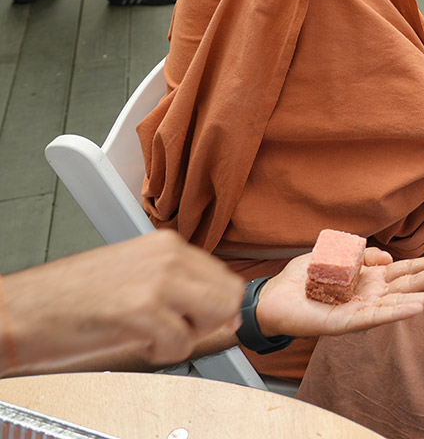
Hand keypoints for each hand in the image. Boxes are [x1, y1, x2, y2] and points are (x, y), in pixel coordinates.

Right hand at [1, 231, 243, 374]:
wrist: (21, 311)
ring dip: (186, 337)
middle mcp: (168, 255)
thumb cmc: (70, 298)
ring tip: (150, 334)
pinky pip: (182, 342)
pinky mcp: (142, 309)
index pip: (225, 278)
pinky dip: (162, 353)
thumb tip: (225, 309)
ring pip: (214, 317)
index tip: (199, 321)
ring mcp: (157, 279)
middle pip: (229, 297)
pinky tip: (135, 341)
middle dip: (207, 323)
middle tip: (171, 329)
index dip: (217, 308)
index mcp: (167, 244)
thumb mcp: (135, 276)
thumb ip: (180, 285)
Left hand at [255, 248, 423, 337]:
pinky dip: (398, 313)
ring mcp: (363, 310)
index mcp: (371, 278)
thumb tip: (386, 257)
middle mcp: (372, 295)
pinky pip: (377, 318)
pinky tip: (417, 308)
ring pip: (401, 303)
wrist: (273, 299)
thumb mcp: (334, 254)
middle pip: (411, 284)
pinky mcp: (348, 323)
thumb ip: (361, 253)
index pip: (406, 270)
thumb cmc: (302, 279)